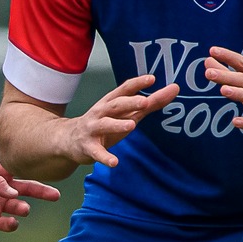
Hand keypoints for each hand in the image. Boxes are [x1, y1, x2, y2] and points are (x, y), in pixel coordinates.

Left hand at [0, 157, 60, 231]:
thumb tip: (14, 192)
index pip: (21, 173)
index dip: (36, 174)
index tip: (49, 176)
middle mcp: (0, 188)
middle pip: (26, 190)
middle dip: (42, 192)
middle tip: (55, 196)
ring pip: (18, 207)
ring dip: (22, 208)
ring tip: (21, 208)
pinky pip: (6, 224)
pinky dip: (11, 224)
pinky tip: (11, 221)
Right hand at [57, 75, 176, 167]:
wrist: (68, 140)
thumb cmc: (102, 124)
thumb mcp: (125, 113)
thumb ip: (150, 103)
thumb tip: (174, 90)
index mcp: (110, 103)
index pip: (123, 89)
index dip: (137, 84)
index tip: (152, 79)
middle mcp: (100, 113)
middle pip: (115, 105)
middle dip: (129, 102)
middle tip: (145, 102)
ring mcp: (93, 130)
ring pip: (104, 125)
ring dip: (117, 124)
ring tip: (131, 125)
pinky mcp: (88, 147)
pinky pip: (97, 152)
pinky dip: (105, 157)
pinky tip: (115, 162)